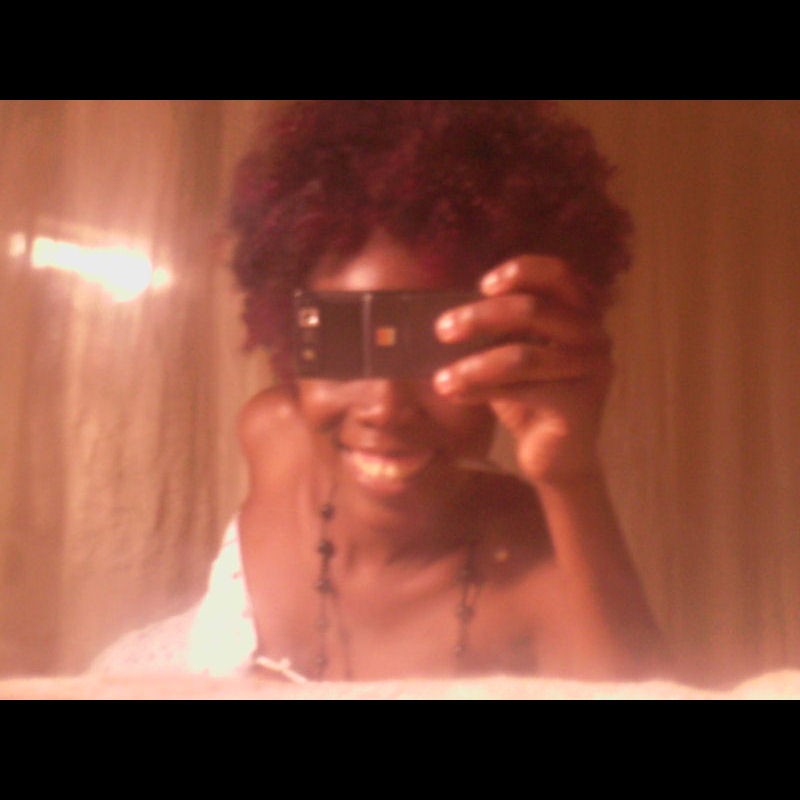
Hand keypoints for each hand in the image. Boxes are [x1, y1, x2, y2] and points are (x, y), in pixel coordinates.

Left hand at [432, 256, 612, 483]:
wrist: (554, 455)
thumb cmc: (529, 398)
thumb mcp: (512, 353)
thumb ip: (498, 330)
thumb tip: (447, 316)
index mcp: (579, 313)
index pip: (557, 274)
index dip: (521, 271)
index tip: (482, 284)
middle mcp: (594, 335)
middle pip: (534, 309)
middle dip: (480, 318)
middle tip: (442, 330)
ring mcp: (592, 369)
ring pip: (524, 356)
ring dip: (473, 365)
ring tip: (440, 379)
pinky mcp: (579, 404)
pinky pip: (523, 390)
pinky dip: (482, 391)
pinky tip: (456, 396)